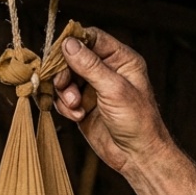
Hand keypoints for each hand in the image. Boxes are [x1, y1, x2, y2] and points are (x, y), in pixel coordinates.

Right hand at [54, 27, 171, 174]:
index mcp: (121, 60)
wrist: (136, 155)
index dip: (74, 43)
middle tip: (62, 85)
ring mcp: (93, 89)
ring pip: (65, 78)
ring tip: (74, 107)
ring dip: (64, 92)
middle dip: (65, 73)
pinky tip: (77, 116)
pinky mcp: (82, 106)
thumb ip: (90, 66)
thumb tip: (69, 44)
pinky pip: (63, 98)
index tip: (58, 52)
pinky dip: (64, 106)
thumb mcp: (114, 89)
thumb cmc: (137, 121)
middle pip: (73, 58)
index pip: (92, 38)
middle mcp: (106, 71)